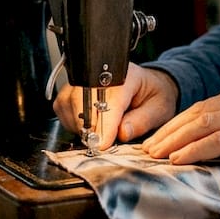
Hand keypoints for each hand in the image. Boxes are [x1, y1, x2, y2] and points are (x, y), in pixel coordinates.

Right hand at [53, 63, 178, 148]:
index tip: (102, 144)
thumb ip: (142, 121)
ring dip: (80, 125)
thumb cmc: (153, 96)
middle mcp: (100, 74)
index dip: (106, 124)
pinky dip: (70, 122)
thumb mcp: (159, 109)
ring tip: (98, 134)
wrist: (147, 86)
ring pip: (69, 103)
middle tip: (98, 145)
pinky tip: (88, 127)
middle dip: (90, 126)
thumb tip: (122, 132)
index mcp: (126, 75)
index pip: (111, 98)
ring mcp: (83, 80)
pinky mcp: (72, 89)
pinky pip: (61, 107)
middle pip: (84, 98)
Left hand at [141, 80, 219, 180]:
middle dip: (171, 130)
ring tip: (157, 156)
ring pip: (204, 122)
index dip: (182, 122)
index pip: (209, 105)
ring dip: (175, 140)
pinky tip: (180, 160)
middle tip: (149, 148)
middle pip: (200, 110)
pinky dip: (196, 149)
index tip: (164, 138)